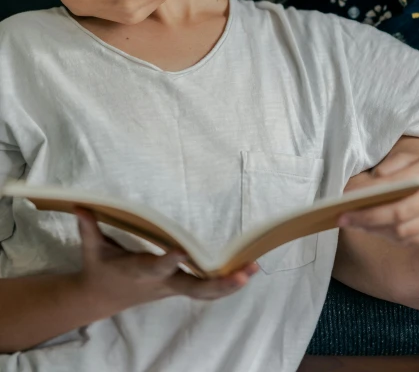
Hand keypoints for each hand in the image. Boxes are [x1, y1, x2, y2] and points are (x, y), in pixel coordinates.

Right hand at [76, 210, 257, 313]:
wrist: (101, 298)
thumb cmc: (100, 268)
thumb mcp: (92, 248)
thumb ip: (89, 227)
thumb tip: (80, 204)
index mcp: (139, 271)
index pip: (157, 267)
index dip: (170, 260)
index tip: (183, 251)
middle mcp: (160, 283)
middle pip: (193, 289)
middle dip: (218, 284)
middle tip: (241, 274)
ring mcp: (172, 288)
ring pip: (204, 292)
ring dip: (229, 284)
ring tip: (254, 268)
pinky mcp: (179, 288)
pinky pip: (205, 290)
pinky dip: (225, 284)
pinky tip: (246, 272)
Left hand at [339, 152, 418, 245]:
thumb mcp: (417, 158)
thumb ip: (393, 165)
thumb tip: (370, 182)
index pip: (394, 188)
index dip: (369, 197)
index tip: (346, 200)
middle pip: (397, 216)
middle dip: (367, 219)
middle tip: (344, 218)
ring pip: (404, 233)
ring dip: (376, 231)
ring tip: (356, 224)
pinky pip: (413, 242)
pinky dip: (392, 237)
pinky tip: (377, 230)